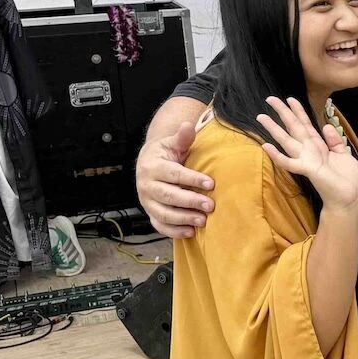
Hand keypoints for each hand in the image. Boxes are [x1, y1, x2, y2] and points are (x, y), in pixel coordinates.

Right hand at [137, 119, 212, 238]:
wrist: (148, 164)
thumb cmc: (166, 154)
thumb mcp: (172, 143)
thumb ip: (182, 138)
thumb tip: (187, 126)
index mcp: (152, 166)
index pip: (173, 174)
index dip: (191, 179)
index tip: (211, 184)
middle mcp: (146, 185)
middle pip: (168, 195)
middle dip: (190, 201)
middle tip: (210, 206)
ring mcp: (146, 201)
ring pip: (163, 213)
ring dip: (183, 218)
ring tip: (203, 221)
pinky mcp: (150, 213)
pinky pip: (159, 225)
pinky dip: (173, 231)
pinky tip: (190, 232)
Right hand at [257, 97, 357, 209]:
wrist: (349, 198)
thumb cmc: (347, 179)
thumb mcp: (344, 155)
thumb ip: (335, 141)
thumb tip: (327, 126)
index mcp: (319, 146)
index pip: (307, 125)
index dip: (299, 112)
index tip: (291, 99)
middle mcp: (310, 151)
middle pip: (294, 128)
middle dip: (283, 113)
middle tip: (270, 99)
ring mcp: (307, 159)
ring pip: (287, 140)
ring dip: (274, 129)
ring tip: (261, 117)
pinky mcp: (308, 169)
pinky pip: (289, 162)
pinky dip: (278, 155)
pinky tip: (266, 146)